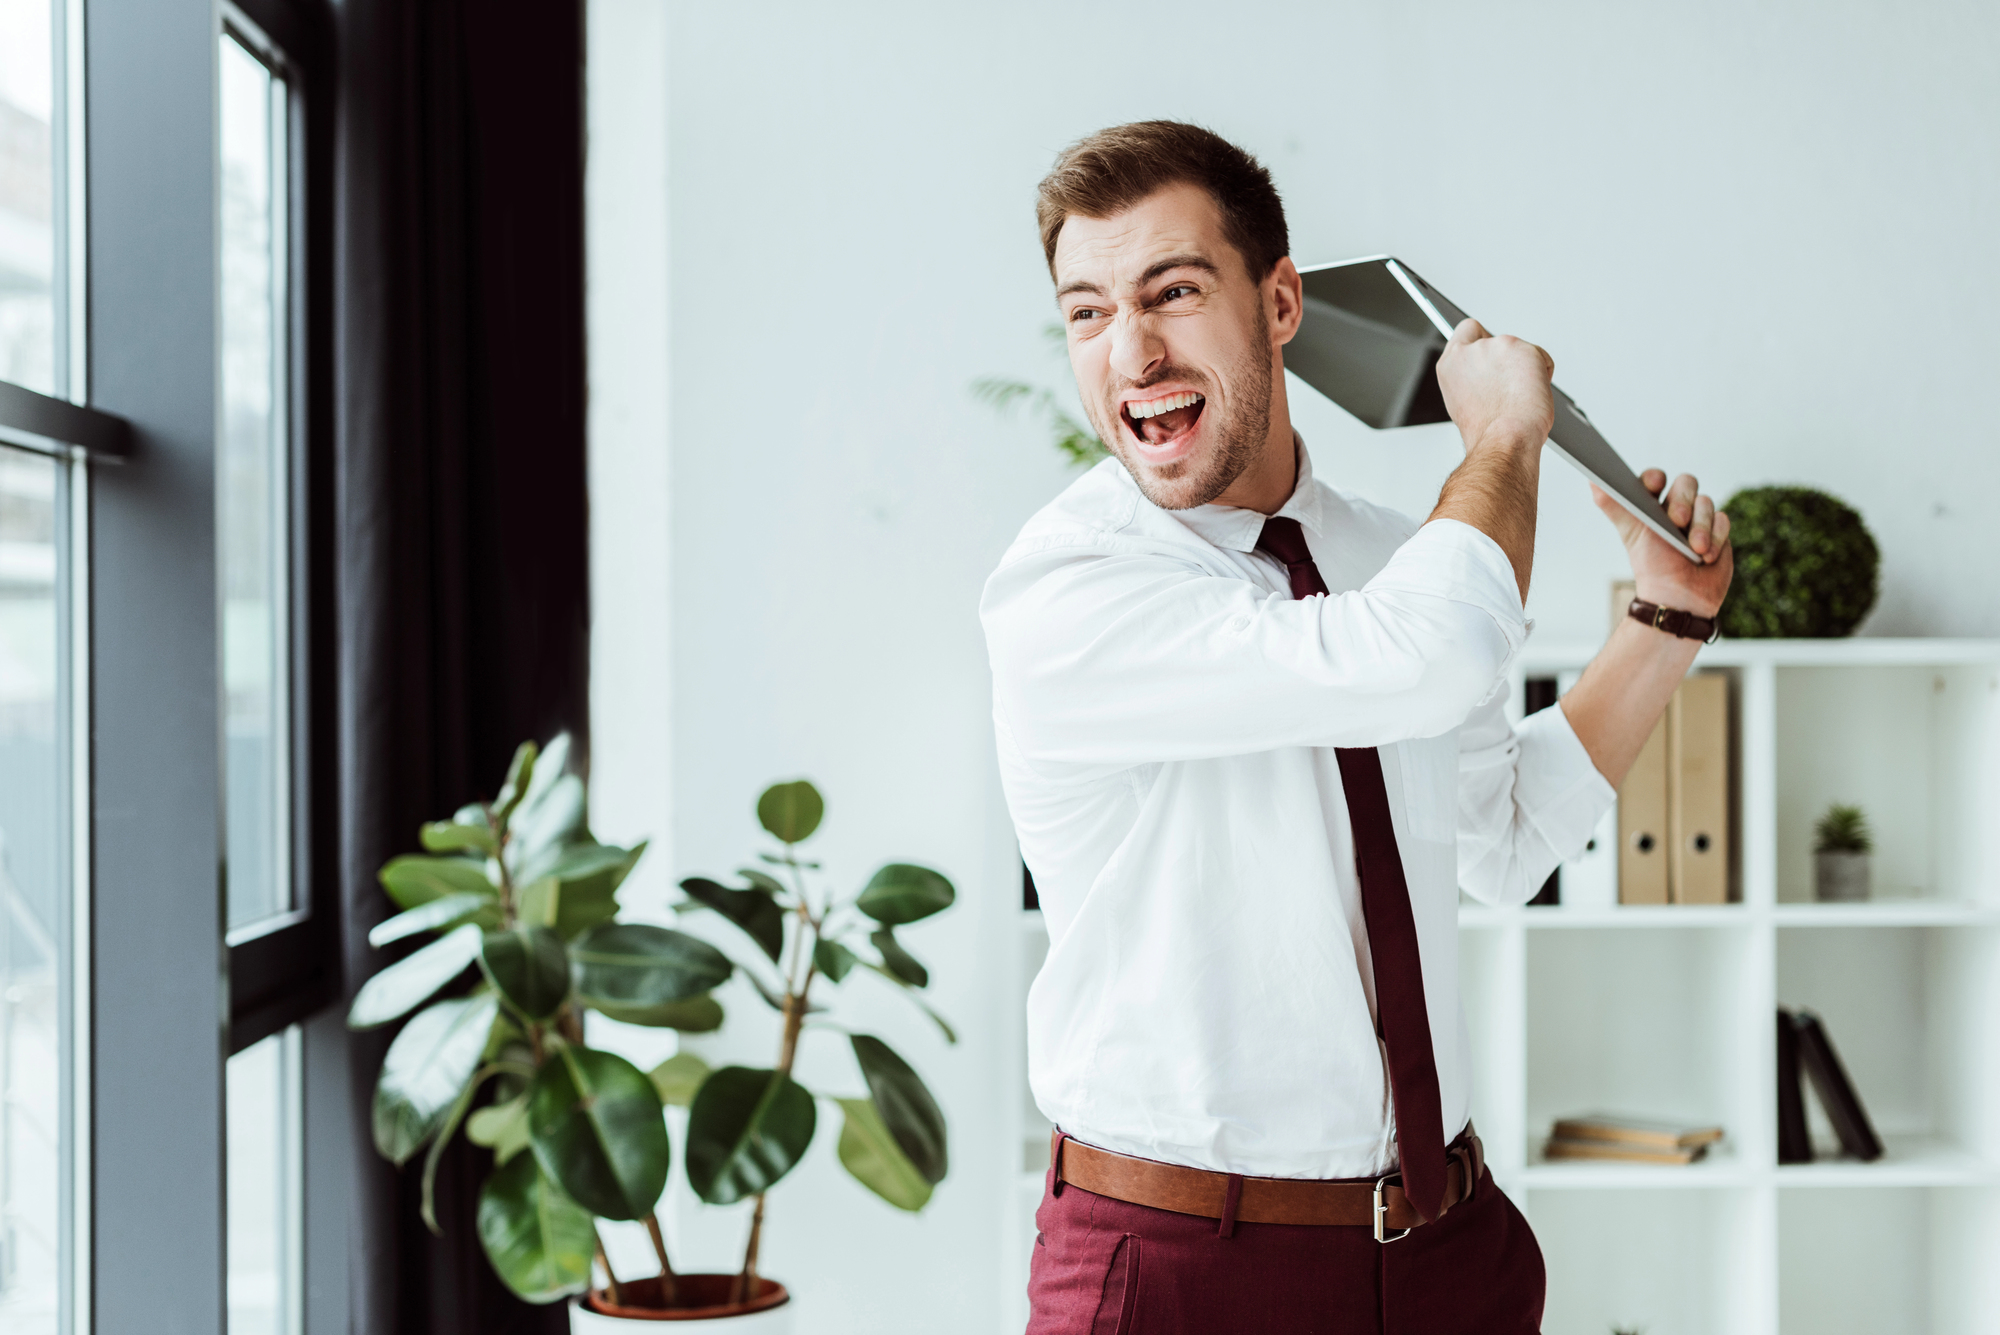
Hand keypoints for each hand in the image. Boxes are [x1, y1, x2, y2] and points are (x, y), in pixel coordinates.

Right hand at [1435, 318, 1554, 453]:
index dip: (1481, 341)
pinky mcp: (1523, 349)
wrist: (1504, 439)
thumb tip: (1488, 376)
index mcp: (1451, 364)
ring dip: (1524, 369)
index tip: (1489, 355)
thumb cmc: (1487, 431)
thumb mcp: (1464, 402)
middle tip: (1509, 388)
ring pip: (1520, 351)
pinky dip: (1542, 374)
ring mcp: (1496, 347)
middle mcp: (1470, 352)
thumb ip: (1471, 378)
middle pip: (1498, 341)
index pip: (1466, 331)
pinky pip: (1541, 358)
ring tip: (1518, 397)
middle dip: (1508, 361)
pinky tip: (1531, 394)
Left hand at [1592, 469, 1733, 618]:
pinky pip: (1723, 520)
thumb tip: (1591, 480)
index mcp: (1650, 504)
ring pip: (1706, 503)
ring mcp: (1699, 517)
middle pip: (1686, 483)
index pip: (1654, 479)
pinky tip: (1707, 556)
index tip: (1654, 485)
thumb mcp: (1631, 533)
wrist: (1679, 598)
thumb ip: (1613, 505)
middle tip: (1678, 520)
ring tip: (1696, 550)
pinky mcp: (1718, 530)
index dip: (1655, 477)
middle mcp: (1676, 507)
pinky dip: (1716, 537)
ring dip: (1701, 526)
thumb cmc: (1652, 565)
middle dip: (1683, 501)